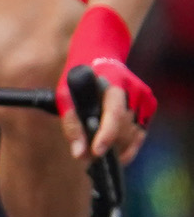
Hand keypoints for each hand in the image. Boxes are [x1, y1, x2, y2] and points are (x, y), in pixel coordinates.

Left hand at [56, 5, 154, 167]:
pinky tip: (115, 148)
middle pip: (124, 130)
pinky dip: (128, 145)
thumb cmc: (80, 79)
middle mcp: (134, 91)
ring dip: (117, 149)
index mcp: (113, 84)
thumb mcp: (66, 96)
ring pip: (134, 135)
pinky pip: (140, 133)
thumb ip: (72, 124)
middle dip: (107, 147)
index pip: (114, 114)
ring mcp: (145, 99)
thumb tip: (79, 153)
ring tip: (98, 152)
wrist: (99, 58)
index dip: (106, 136)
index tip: (96, 153)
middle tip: (89, 158)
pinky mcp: (150, 106)